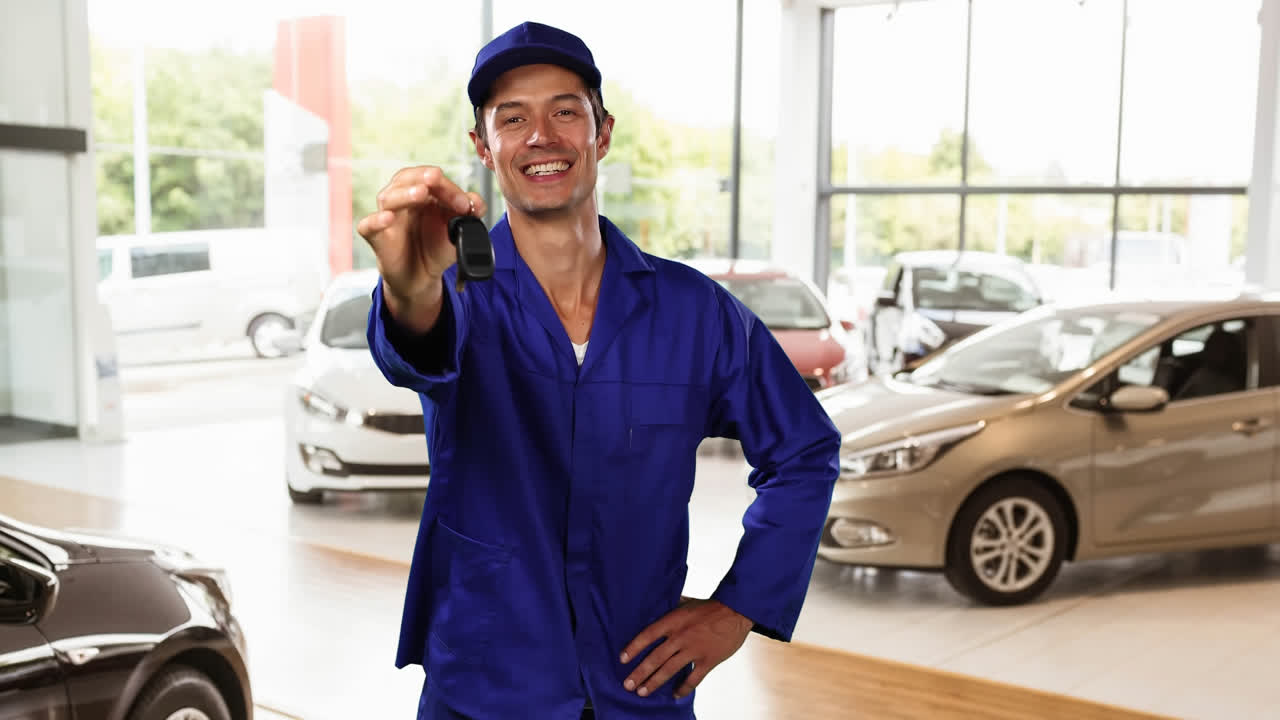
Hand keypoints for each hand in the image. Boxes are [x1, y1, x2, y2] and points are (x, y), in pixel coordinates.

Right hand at [355, 166, 486, 330]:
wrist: (423, 278)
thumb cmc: (437, 248)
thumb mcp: (459, 231)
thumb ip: (471, 214)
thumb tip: (476, 202)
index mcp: (424, 194)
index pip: (431, 179)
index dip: (448, 186)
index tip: (464, 203)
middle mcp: (403, 200)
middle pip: (406, 178)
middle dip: (422, 177)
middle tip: (436, 179)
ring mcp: (388, 217)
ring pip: (388, 197)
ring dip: (405, 193)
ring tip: (420, 193)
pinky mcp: (377, 237)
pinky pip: (368, 226)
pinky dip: (375, 220)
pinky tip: (387, 218)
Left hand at [620, 598, 752, 700]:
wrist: (736, 611)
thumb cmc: (710, 607)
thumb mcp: (687, 602)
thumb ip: (672, 606)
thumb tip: (660, 603)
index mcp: (674, 621)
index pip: (648, 635)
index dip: (634, 647)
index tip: (622, 659)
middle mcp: (680, 636)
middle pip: (655, 658)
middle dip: (640, 673)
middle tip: (628, 685)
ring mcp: (694, 650)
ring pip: (669, 670)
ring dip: (654, 682)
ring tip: (642, 692)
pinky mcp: (708, 660)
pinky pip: (693, 679)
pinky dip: (682, 688)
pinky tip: (674, 695)